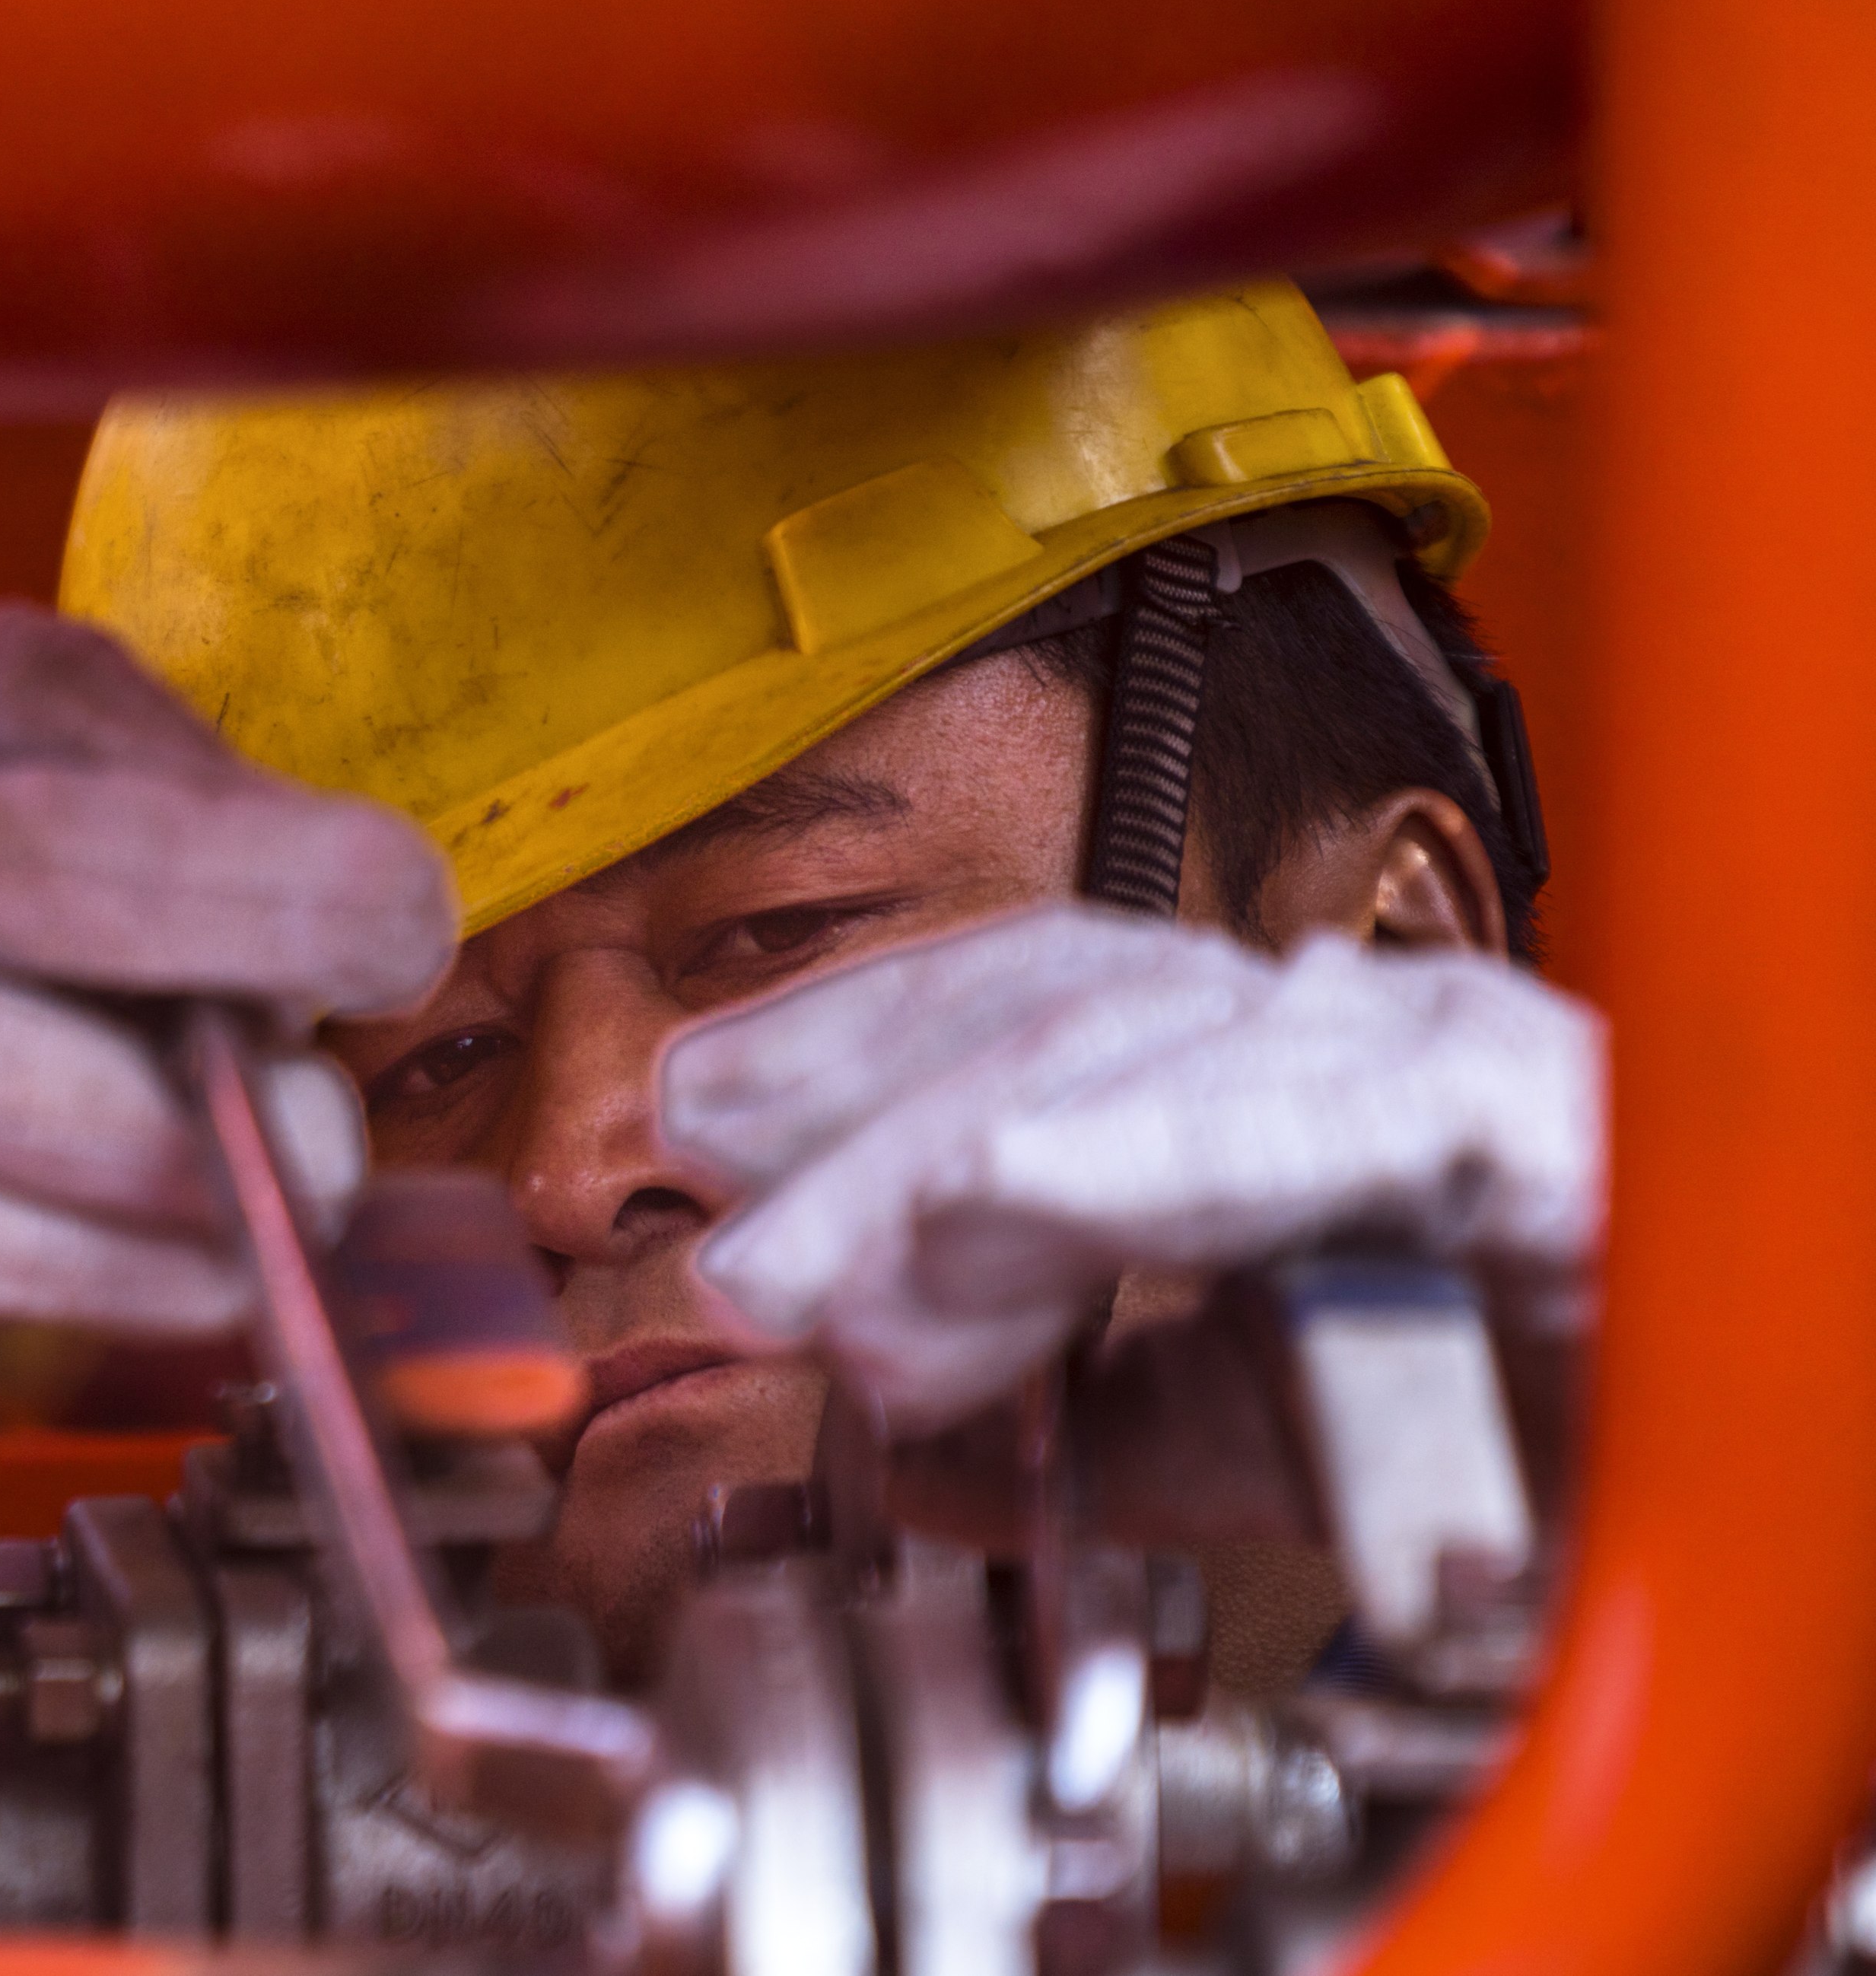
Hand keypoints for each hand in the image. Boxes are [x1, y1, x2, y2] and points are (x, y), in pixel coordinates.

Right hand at [0, 603, 455, 1477]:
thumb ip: (84, 774)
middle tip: (340, 1058)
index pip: (165, 786)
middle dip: (321, 990)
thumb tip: (328, 912)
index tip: (372, 917)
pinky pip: (41, 1279)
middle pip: (164, 929)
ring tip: (258, 1169)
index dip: (318, 873)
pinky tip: (166, 1252)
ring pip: (126, 1153)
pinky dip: (152, 1282)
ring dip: (245, 1184)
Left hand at [655, 904, 1603, 1428]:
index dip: (855, 1052)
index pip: (1028, 1002)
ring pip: (1138, 1048)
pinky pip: (1304, 1122)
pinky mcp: (1528, 1122)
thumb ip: (1102, 1422)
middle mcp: (1352, 1035)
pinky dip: (1139, 1155)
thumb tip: (912, 1442)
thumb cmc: (1558, 1439)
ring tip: (815, 1270)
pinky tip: (1001, 1191)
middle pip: (1052, 1013)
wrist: (1777, 1475)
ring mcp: (1439, 1059)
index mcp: (1274, 1080)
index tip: (707, 1124)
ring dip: (944, 1165)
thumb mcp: (1269, 1437)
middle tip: (722, 1232)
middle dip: (855, 1116)